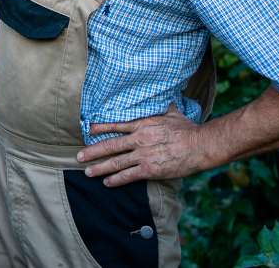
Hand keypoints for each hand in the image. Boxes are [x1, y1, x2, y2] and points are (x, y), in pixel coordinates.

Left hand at [76, 108, 208, 185]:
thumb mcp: (171, 111)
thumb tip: (159, 95)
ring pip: (115, 163)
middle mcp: (139, 139)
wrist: (200, 145)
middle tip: (78, 156)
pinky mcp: (150, 170)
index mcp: (142, 124)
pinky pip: (128, 176)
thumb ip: (160, 106)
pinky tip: (107, 183)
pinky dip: (116, 180)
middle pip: (110, 145)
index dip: (100, 128)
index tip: (88, 130)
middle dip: (92, 152)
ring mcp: (143, 155)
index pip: (115, 125)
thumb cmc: (188, 129)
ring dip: (99, 168)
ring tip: (88, 172)